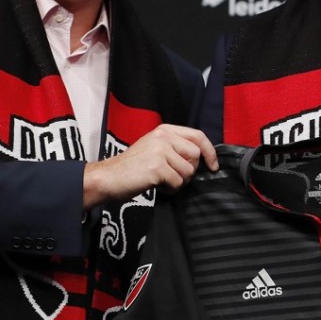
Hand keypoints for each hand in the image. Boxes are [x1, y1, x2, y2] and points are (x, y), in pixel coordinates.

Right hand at [82, 123, 217, 208]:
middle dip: (190, 171)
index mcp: (164, 130)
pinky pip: (177, 182)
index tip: (213, 165)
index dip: (210, 152)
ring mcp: (160, 151)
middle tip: (174, 178)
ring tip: (162, 182)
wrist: (107, 177)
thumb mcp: (154, 148)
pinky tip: (157, 186)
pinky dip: (170, 189)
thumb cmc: (132, 167)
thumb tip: (201, 157)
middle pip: (196, 156)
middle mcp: (163, 137)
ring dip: (178, 182)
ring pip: (188, 171)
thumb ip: (175, 147)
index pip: (198, 136)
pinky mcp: (157, 167)